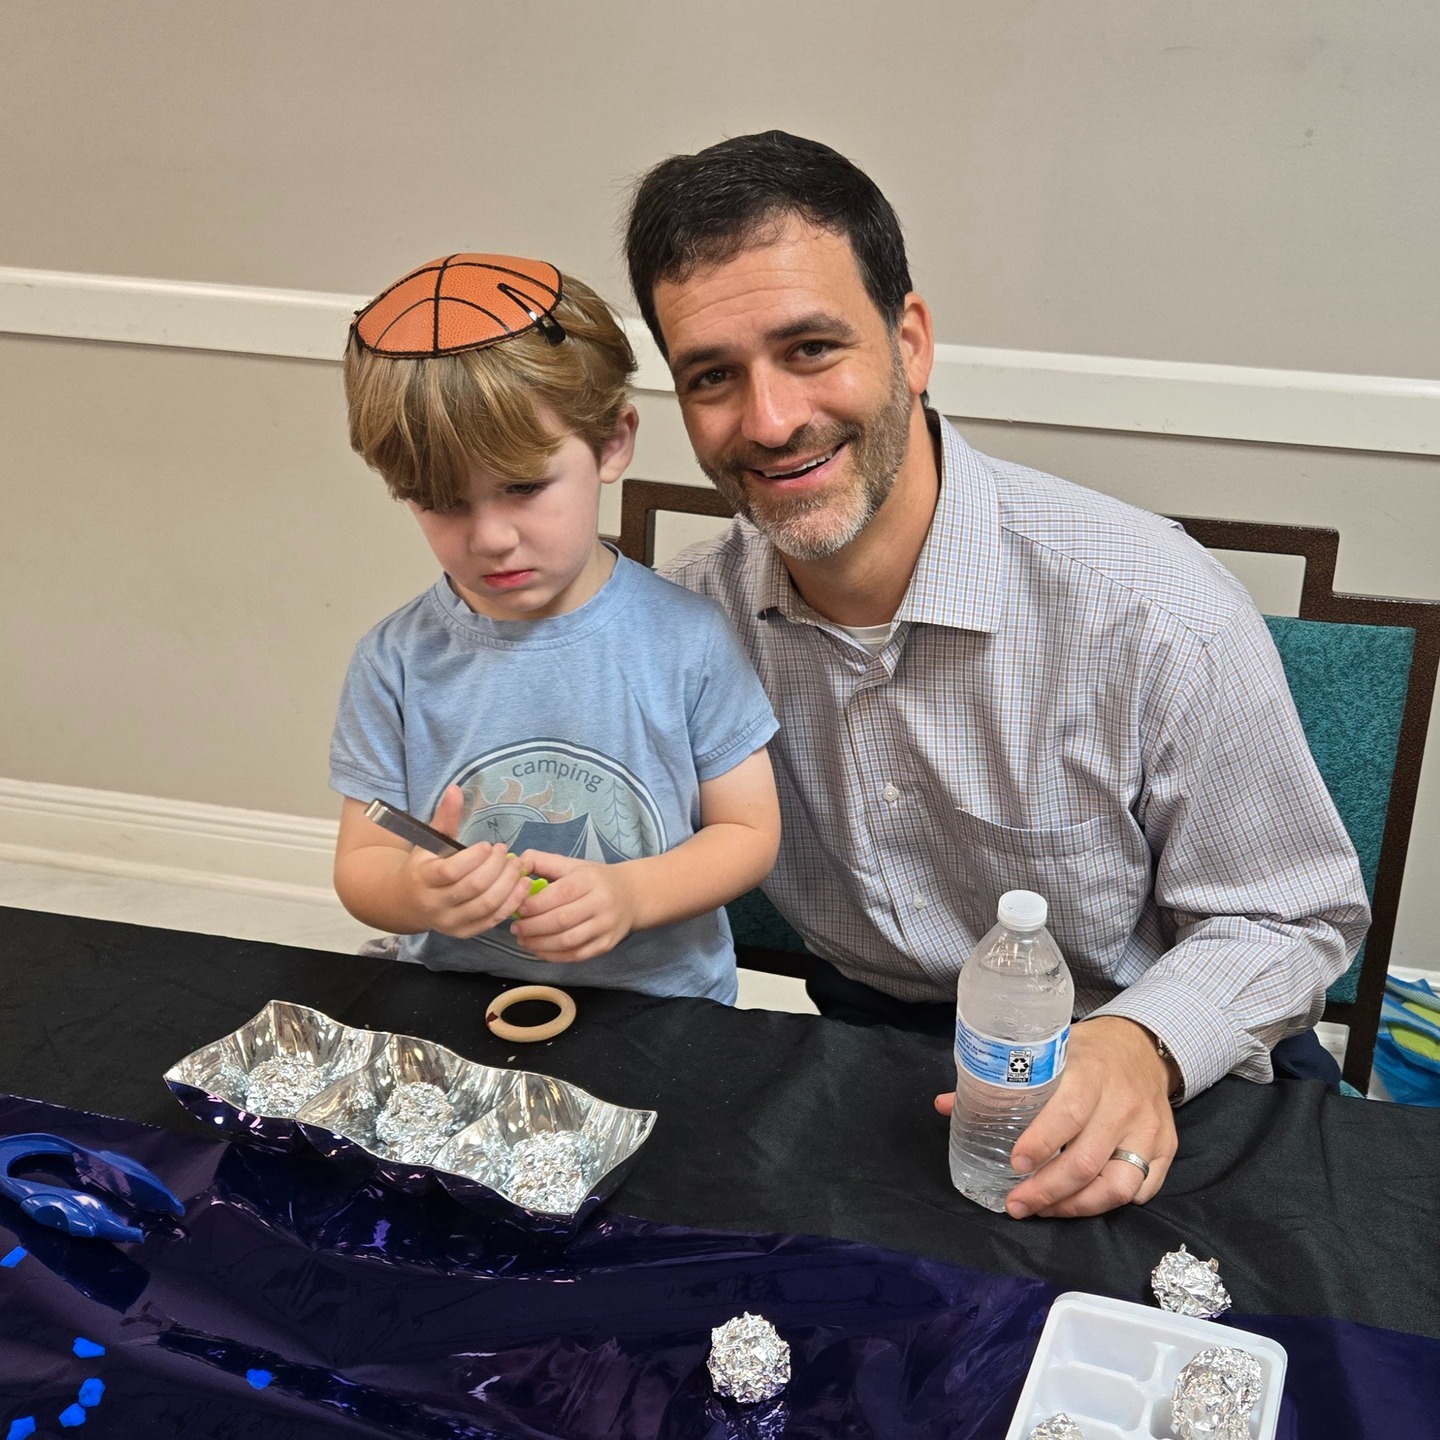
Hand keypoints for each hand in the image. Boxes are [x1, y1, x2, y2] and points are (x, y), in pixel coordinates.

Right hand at [402, 786, 534, 938]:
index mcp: (423, 880)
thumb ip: (445, 817)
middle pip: (474, 888)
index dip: (475, 858)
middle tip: (506, 852)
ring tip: (517, 865)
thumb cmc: (424, 866)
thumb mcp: (429, 841)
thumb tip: (456, 788)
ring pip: (487, 905)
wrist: (409, 902)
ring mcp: (450, 922)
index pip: (451, 872)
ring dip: (509, 884)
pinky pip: (494, 920)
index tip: (488, 845)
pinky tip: (523, 884)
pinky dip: (512, 902)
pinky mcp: (465, 932)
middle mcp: (435, 905)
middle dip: (496, 867)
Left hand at [509, 852, 637, 961]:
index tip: (516, 908)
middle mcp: (601, 903)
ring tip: (523, 940)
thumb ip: (542, 861)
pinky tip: (538, 949)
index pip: (559, 894)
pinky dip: (552, 956)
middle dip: (532, 927)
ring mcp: (605, 927)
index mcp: (590, 880)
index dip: (534, 904)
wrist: (632, 895)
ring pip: (567, 941)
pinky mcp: (606, 945)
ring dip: (539, 944)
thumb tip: (516, 863)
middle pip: (561, 920)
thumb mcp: (572, 865)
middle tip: (515, 928)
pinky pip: (575, 956)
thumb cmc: (594, 879)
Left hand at [933, 1016, 1178, 1217]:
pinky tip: (1083, 1202)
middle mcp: (1123, 1103)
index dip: (1041, 1143)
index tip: (1014, 1164)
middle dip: (1048, 1190)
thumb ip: (1000, 1082)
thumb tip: (943, 1105)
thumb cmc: (1085, 1052)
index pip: (1068, 1113)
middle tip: (1017, 1204)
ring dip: (1077, 1206)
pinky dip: (1111, 1203)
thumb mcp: (1047, 1052)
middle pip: (1087, 1161)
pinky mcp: (1167, 1148)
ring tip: (1045, 1210)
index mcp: (1090, 1072)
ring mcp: (1148, 1129)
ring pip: (1117, 1185)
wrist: (1143, 1045)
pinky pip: (1143, 1190)